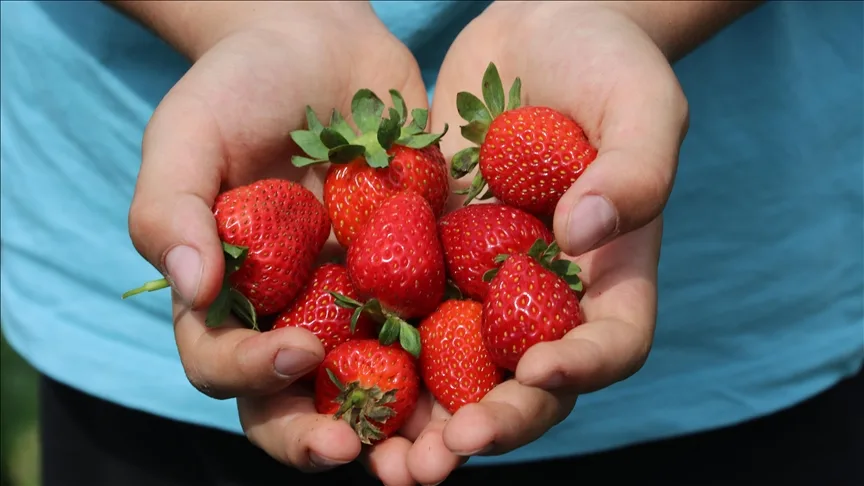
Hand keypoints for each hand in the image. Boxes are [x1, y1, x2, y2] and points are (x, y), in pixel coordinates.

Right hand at [126, 3, 427, 482]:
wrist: (322, 44)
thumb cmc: (240, 86)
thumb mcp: (188, 135)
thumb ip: (168, 210)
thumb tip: (190, 289)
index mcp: (231, 299)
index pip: (224, 365)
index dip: (252, 375)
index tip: (297, 352)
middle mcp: (293, 313)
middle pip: (297, 401)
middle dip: (323, 433)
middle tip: (357, 450)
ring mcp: (359, 302)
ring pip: (375, 386)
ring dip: (402, 429)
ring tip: (435, 452)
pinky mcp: (420, 277)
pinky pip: (440, 331)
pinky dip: (463, 364)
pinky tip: (493, 377)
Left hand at [404, 3, 687, 482]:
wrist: (535, 32)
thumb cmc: (605, 60)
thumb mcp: (641, 102)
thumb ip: (635, 170)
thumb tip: (583, 235)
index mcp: (610, 273)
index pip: (612, 342)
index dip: (582, 368)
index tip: (538, 369)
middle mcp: (546, 294)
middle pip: (529, 382)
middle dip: (494, 421)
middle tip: (448, 449)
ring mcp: (485, 282)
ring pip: (460, 371)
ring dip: (424, 418)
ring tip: (387, 456)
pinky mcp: (430, 260)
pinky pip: (404, 315)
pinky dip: (378, 355)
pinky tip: (336, 376)